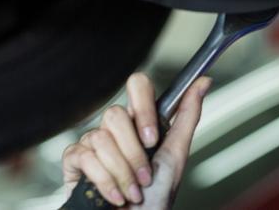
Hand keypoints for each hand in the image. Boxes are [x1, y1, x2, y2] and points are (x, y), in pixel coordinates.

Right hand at [61, 72, 211, 207]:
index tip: (152, 139)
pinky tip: (115, 197)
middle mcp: (114, 128)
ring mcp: (92, 142)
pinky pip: (84, 157)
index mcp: (140, 122)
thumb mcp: (177, 154)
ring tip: (134, 192)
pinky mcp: (74, 161)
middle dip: (133, 154)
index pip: (137, 85)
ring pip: (100, 138)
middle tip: (145, 176)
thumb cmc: (156, 195)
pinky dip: (105, 182)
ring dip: (122, 173)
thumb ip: (187, 116)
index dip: (143, 107)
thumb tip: (204, 82)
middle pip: (115, 114)